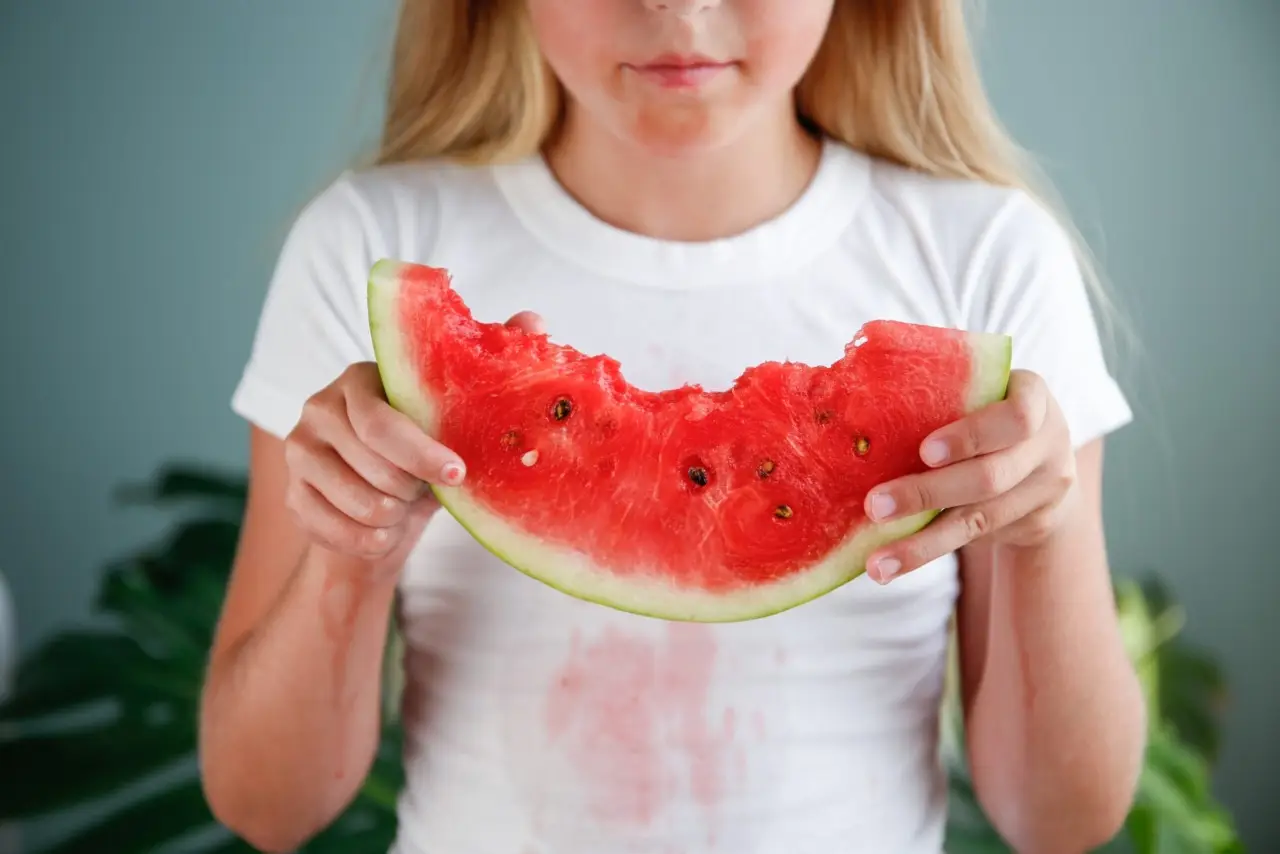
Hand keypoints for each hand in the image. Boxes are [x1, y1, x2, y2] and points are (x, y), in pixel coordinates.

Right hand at [283, 311, 544, 570]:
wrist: (386, 514)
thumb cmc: (428, 456)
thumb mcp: (460, 419)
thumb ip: (492, 367)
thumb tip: (535, 321)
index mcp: (361, 380)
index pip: (382, 421)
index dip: (421, 452)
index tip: (457, 474)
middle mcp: (320, 407)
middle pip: (372, 463)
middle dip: (411, 488)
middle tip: (426, 490)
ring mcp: (298, 450)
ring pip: (357, 501)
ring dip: (393, 516)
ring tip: (403, 506)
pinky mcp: (292, 494)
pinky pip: (337, 530)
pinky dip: (371, 540)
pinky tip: (383, 531)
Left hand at [863, 370, 1077, 583]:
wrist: (1048, 463)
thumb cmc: (991, 411)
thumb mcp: (984, 391)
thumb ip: (945, 389)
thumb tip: (849, 383)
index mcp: (1033, 397)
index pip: (1015, 416)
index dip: (970, 436)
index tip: (925, 451)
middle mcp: (1047, 443)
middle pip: (991, 476)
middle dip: (929, 493)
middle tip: (875, 505)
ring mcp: (1044, 489)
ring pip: (979, 519)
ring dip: (922, 544)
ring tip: (877, 562)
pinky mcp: (1031, 524)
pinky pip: (972, 539)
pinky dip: (927, 551)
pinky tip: (890, 564)